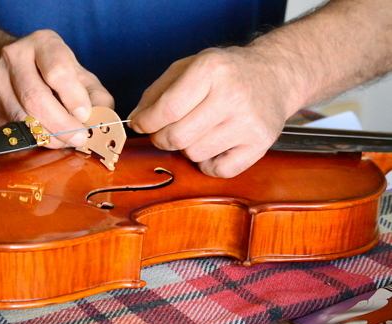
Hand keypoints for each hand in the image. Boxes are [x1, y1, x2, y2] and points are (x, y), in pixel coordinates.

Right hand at [0, 29, 113, 148]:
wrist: (10, 66)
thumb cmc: (52, 72)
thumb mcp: (79, 75)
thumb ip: (96, 96)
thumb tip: (101, 120)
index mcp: (43, 44)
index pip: (57, 71)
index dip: (73, 98)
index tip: (85, 116)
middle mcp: (15, 56)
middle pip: (36, 98)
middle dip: (62, 125)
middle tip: (78, 138)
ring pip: (22, 118)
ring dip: (48, 136)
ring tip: (64, 140)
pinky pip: (12, 128)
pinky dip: (32, 138)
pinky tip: (45, 135)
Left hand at [128, 47, 301, 177]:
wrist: (275, 76)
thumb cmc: (225, 72)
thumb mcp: (189, 66)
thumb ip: (157, 92)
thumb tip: (136, 120)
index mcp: (211, 69)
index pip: (168, 108)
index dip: (146, 122)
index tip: (140, 124)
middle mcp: (232, 95)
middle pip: (177, 137)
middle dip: (161, 138)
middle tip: (164, 132)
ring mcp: (249, 122)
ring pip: (195, 154)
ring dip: (187, 148)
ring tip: (196, 132)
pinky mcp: (260, 144)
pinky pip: (219, 170)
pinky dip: (208, 164)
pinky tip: (213, 146)